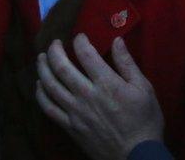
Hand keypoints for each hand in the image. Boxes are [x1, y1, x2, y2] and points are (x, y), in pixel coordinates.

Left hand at [36, 34, 163, 159]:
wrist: (137, 156)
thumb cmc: (144, 121)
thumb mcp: (144, 89)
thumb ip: (127, 64)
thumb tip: (117, 40)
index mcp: (107, 84)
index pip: (86, 54)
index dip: (80, 41)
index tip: (79, 36)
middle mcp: (87, 95)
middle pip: (61, 67)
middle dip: (54, 50)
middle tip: (54, 43)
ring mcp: (75, 111)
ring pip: (50, 85)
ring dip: (42, 68)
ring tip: (41, 58)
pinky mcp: (70, 126)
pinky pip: (48, 108)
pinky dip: (40, 94)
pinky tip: (39, 85)